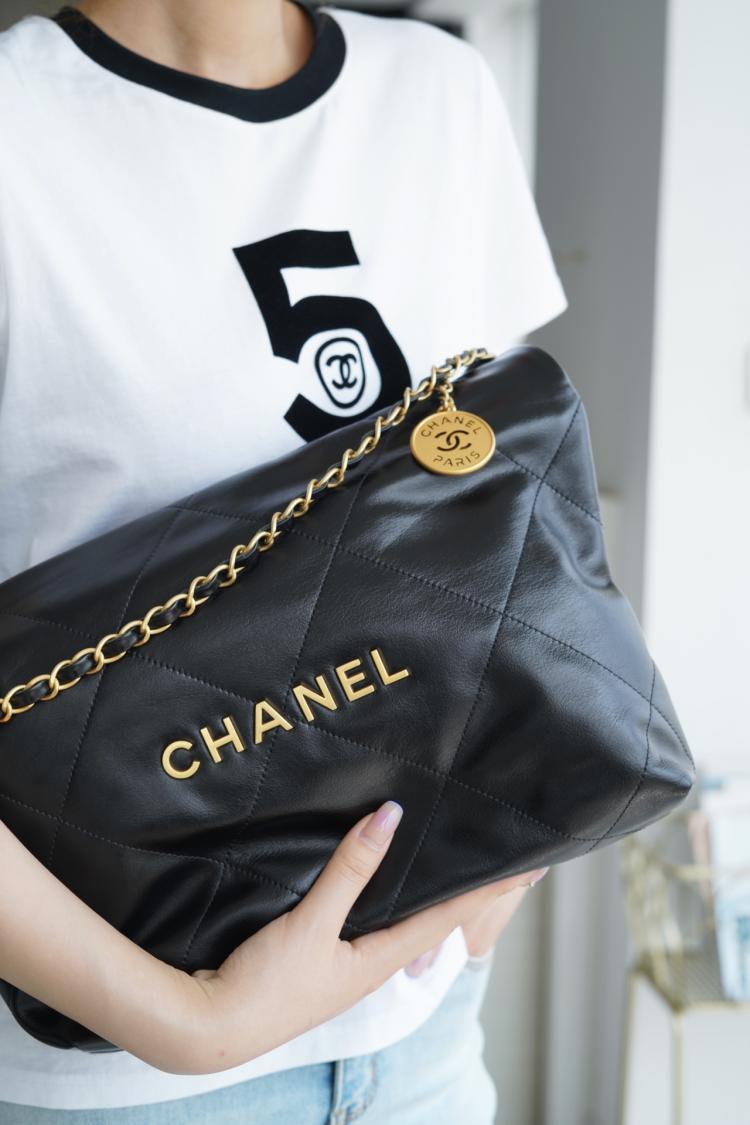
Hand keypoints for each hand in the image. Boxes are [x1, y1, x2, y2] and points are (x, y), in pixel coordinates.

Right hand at [173, 802, 542, 1074]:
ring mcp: (347, 962)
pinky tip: (385, 882)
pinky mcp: (320, 956)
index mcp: (380, 959)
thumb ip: (350, 870)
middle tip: (501, 858)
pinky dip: (390, 895)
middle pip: (433, 918)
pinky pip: (370, 919)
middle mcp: (373, 962)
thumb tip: (391, 815)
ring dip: (430, 891)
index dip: (487, 890)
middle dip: (469, 890)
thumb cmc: (266, 986)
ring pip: (402, 918)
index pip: (449, 916)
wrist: (210, 1026)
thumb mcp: (311, 924)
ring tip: (453, 861)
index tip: (526, 866)